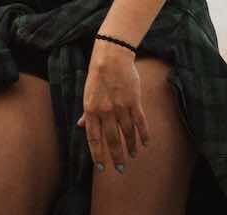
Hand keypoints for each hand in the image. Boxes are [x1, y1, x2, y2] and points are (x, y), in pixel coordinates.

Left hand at [77, 39, 148, 173]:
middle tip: (120, 169)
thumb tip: (81, 126)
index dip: (97, 154)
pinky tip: (145, 143)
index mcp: (91, 110)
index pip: (94, 138)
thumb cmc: (97, 76)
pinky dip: (143, 134)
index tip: (101, 167)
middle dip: (116, 156)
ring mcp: (121, 107)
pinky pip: (140, 122)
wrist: (111, 58)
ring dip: (130, 147)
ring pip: (127, 133)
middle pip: (112, 140)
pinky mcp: (134, 102)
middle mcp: (105, 111)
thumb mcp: (87, 94)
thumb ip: (87, 113)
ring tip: (132, 156)